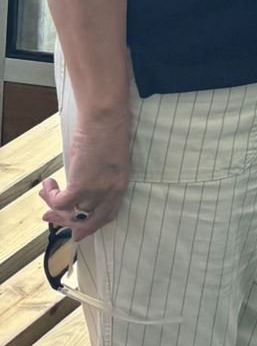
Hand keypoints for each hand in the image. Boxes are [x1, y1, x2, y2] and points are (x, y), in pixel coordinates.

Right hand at [39, 111, 131, 240]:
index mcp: (122, 182)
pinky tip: (48, 184)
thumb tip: (81, 180)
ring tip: (45, 196)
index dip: (92, 224)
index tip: (78, 229)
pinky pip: (62, 202)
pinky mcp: (82, 184)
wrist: (106, 116)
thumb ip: (100, 172)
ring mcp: (98, 189)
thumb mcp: (110, 156)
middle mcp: (112, 190)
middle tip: (50, 218)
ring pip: (74, 213)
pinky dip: (51, 197)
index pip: (109, 213)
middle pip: (91, 219)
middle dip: (69, 224)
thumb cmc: (108, 126)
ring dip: (56, 209)